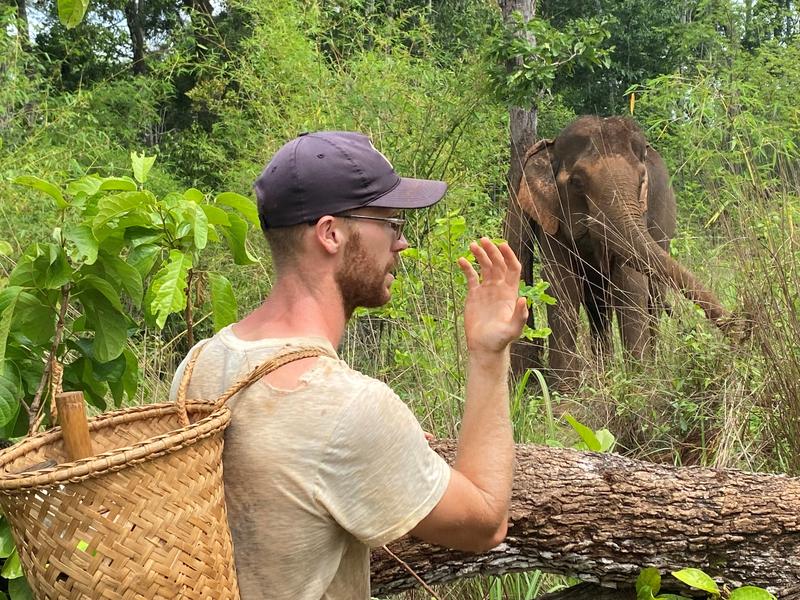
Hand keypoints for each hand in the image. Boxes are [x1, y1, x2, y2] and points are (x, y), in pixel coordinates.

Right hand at [458, 238, 528, 354]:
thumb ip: (520, 316)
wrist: (484, 347)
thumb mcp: (513, 330)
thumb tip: (523, 299)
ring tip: (472, 245)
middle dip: (492, 250)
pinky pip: (471, 277)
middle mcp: (499, 288)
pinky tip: (461, 260)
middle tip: (483, 240)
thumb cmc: (500, 340)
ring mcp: (486, 290)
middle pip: (497, 263)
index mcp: (510, 292)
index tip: (501, 245)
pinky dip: (467, 268)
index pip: (512, 268)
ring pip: (484, 267)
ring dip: (480, 255)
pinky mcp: (474, 295)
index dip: (509, 255)